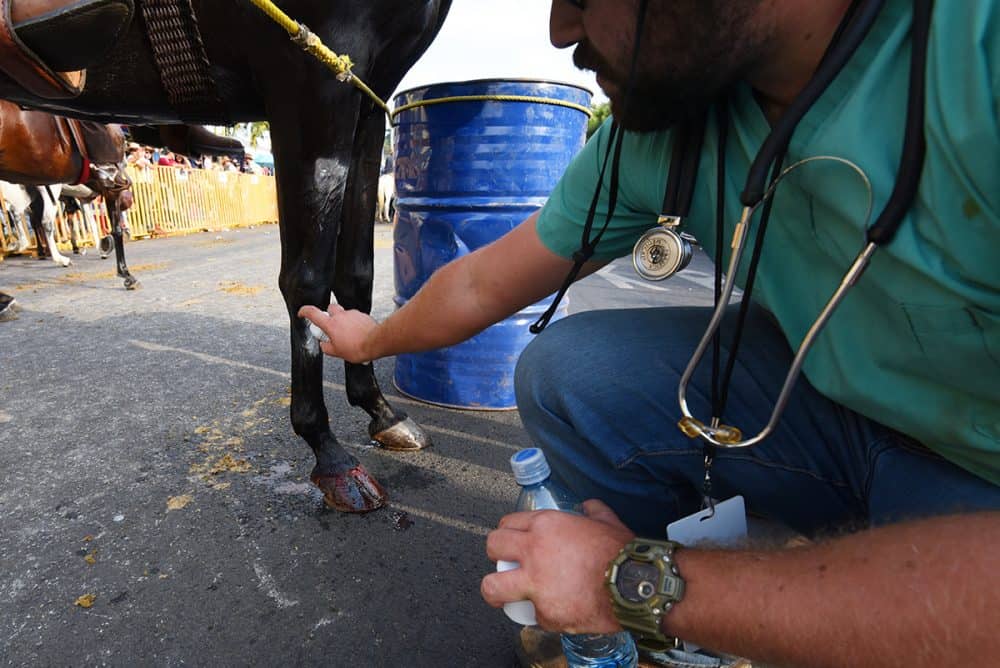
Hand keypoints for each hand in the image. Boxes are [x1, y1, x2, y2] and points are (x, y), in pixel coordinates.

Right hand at [298, 304, 377, 362]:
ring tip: (348, 335)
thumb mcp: (337, 353)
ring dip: (343, 321)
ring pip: (344, 313)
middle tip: (331, 327)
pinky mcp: (362, 315)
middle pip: (330, 308)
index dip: (304, 311)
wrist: (375, 343)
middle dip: (329, 315)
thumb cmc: (357, 348)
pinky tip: (357, 333)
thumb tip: (324, 344)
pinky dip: (354, 323)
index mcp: (330, 324)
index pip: (313, 313)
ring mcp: (352, 314)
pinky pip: (354, 317)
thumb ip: (326, 347)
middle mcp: (340, 316)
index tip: (302, 313)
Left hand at [482, 499, 634, 633]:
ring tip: (502, 594)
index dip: (509, 532)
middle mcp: (534, 551)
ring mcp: (536, 584)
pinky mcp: (545, 613)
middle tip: (504, 564)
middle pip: (493, 547)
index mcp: (546, 526)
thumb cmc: (622, 554)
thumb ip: (593, 511)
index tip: (512, 541)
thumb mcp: (608, 522)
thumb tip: (588, 506)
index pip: (509, 523)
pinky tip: (557, 611)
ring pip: (492, 587)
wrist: (633, 586)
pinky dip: (545, 615)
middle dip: (495, 555)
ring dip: (496, 590)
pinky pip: (535, 615)